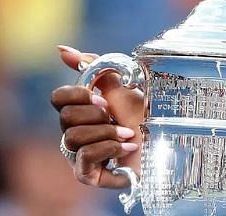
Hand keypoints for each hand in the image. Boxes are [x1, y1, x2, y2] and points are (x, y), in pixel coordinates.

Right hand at [50, 45, 145, 187]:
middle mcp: (74, 134)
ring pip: (73, 138)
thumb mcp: (122, 87)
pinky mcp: (88, 176)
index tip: (102, 98)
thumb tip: (61, 50)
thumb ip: (94, 68)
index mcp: (79, 111)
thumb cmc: (145, 116)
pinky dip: (109, 149)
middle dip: (98, 115)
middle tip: (117, 118)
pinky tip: (127, 148)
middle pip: (65, 118)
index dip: (79, 95)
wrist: (168, 141)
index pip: (57, 98)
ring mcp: (79, 156)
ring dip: (108, 133)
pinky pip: (84, 158)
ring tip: (128, 134)